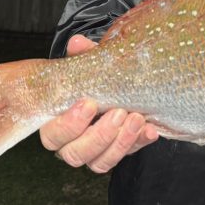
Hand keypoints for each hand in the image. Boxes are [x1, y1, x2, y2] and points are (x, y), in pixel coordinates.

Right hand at [39, 34, 158, 172]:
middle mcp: (72, 143)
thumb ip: (83, 56)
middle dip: (99, 135)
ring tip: (137, 118)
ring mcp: (95, 152)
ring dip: (120, 141)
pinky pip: (126, 157)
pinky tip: (150, 129)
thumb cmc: (95, 79)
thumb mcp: (90, 66)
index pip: (53, 136)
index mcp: (56, 123)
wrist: (119, 85)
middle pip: (75, 154)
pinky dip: (139, 143)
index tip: (89, 103)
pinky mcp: (117, 153)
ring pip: (100, 163)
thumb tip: (77, 42)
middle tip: (118, 112)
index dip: (69, 124)